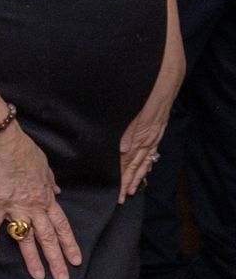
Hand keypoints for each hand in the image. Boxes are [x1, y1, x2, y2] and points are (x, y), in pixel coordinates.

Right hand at [0, 124, 81, 278]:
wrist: (3, 141)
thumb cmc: (24, 150)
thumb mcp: (44, 165)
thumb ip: (50, 182)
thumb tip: (57, 191)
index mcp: (46, 198)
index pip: (61, 226)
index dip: (69, 244)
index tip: (76, 260)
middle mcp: (34, 206)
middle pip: (48, 237)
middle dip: (56, 260)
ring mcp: (15, 206)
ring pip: (26, 237)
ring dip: (32, 258)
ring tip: (38, 276)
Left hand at [118, 83, 174, 204]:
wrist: (163, 80)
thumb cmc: (145, 92)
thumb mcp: (134, 111)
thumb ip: (128, 131)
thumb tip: (122, 150)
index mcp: (140, 135)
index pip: (129, 161)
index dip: (122, 176)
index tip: (116, 189)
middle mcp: (148, 138)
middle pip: (136, 165)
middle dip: (128, 181)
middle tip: (121, 197)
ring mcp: (153, 135)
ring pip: (144, 161)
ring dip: (137, 176)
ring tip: (131, 190)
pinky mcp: (156, 130)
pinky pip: (151, 151)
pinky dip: (146, 163)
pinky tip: (143, 170)